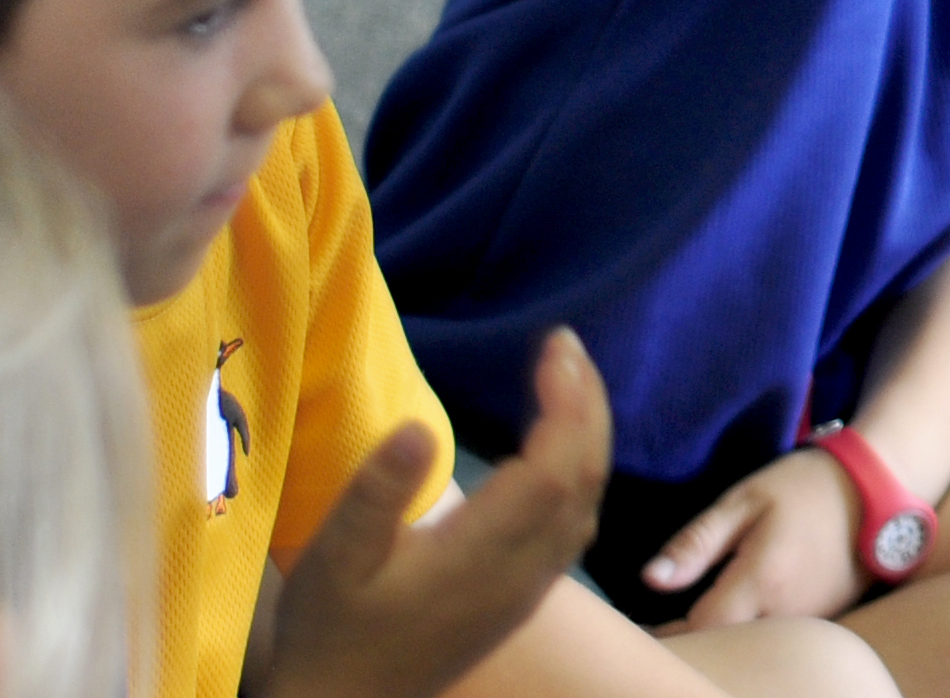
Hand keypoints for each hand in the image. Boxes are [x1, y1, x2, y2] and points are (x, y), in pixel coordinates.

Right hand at [262, 329, 607, 697]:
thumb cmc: (330, 633)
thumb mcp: (332, 561)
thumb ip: (377, 494)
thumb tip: (420, 424)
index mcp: (479, 557)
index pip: (553, 468)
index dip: (566, 403)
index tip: (556, 346)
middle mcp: (522, 572)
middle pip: (583, 478)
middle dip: (586, 404)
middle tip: (566, 346)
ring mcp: (529, 588)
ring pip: (587, 501)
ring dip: (588, 433)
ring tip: (569, 378)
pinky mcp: (524, 596)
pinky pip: (575, 521)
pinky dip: (579, 468)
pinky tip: (560, 443)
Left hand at [641, 448, 867, 628]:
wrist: (879, 486)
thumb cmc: (805, 486)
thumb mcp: (746, 500)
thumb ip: (697, 542)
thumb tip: (649, 581)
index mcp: (761, 581)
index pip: (702, 630)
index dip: (667, 635)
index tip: (639, 628)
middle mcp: (787, 612)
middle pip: (727, 645)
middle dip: (693, 639)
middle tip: (660, 628)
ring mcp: (811, 621)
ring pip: (753, 646)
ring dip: (723, 637)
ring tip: (695, 621)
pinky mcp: (826, 619)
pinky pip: (778, 638)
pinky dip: (752, 632)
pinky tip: (738, 615)